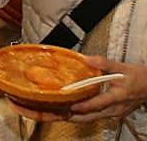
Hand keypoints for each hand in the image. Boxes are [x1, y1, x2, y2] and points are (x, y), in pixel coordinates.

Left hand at [9, 55, 146, 123]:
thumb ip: (105, 63)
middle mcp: (110, 110)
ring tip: (42, 113)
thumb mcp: (124, 68)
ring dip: (65, 117)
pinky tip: (60, 109)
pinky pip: (88, 116)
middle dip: (62, 116)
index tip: (63, 106)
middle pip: (84, 118)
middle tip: (40, 113)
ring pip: (84, 119)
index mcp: (115, 99)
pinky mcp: (108, 113)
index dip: (78, 106)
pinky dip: (74, 114)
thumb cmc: (139, 78)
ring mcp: (109, 114)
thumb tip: (86, 58)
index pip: (94, 105)